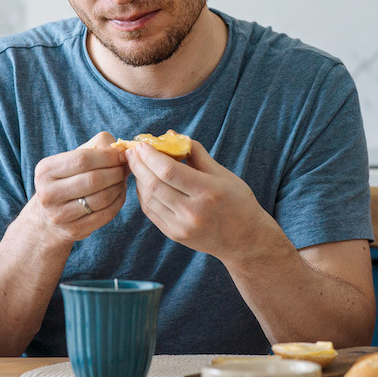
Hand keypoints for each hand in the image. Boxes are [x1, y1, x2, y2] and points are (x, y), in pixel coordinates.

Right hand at [28, 132, 129, 242]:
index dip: (107, 156)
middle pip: (93, 179)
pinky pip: (105, 214)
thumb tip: (122, 150)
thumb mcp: (71, 159)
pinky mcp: (74, 230)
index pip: (82, 159)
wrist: (47, 219)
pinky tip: (119, 194)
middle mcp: (48, 193)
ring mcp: (60, 215)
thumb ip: (96, 146)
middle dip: (116, 172)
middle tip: (125, 168)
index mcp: (45, 170)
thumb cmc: (66, 181)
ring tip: (122, 180)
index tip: (122, 155)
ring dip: (119, 187)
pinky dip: (118, 202)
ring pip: (101, 198)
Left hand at [125, 139, 279, 260]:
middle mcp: (192, 211)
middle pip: (154, 185)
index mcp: (208, 192)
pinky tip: (144, 183)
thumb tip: (171, 135)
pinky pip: (151, 212)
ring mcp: (182, 227)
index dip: (150, 156)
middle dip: (139, 165)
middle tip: (132, 151)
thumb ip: (196, 153)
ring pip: (149, 199)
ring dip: (139, 179)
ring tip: (136, 165)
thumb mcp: (223, 174)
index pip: (169, 171)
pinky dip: (144, 195)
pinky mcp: (175, 235)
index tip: (142, 144)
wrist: (245, 241)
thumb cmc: (238, 202)